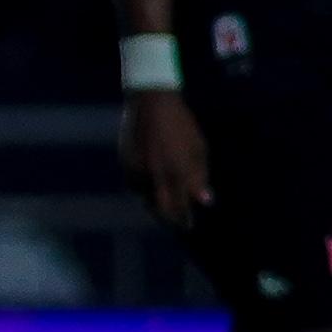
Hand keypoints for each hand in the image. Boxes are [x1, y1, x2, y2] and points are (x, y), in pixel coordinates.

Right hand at [121, 88, 210, 230]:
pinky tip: (150, 186)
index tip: (188, 227)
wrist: (151, 104)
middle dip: (167, 218)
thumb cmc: (182, 125)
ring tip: (162, 205)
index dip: (184, 218)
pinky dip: (142, 189)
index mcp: (177, 171)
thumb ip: (200, 176)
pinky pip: (133, 183)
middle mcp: (155, 174)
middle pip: (159, 208)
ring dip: (153, 203)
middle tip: (174, 222)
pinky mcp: (125, 162)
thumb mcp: (198, 149)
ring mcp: (138, 168)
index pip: (180, 205)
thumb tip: (205, 200)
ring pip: (143, 196)